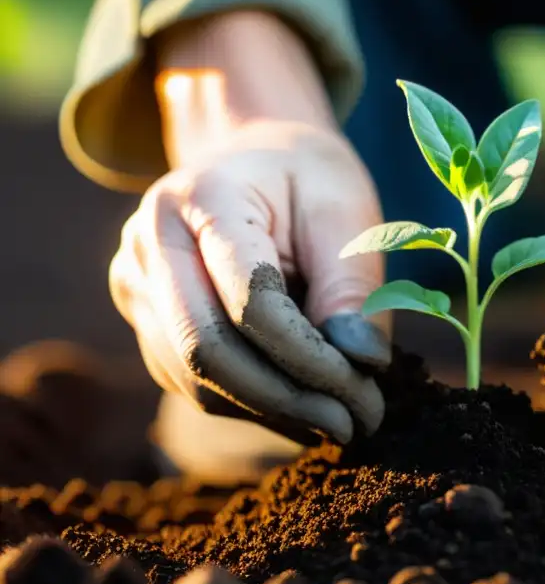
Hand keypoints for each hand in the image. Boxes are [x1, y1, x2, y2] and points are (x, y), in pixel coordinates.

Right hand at [110, 120, 389, 444]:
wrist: (253, 158)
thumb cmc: (307, 180)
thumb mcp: (347, 213)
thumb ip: (354, 287)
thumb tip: (363, 364)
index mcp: (202, 197)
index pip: (250, 301)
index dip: (310, 358)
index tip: (368, 390)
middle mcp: (151, 242)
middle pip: (207, 350)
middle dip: (288, 399)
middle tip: (356, 425)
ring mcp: (137, 284)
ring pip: (194, 380)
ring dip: (272, 413)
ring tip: (339, 421)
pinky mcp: (146, 319)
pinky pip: (191, 383)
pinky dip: (251, 406)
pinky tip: (304, 409)